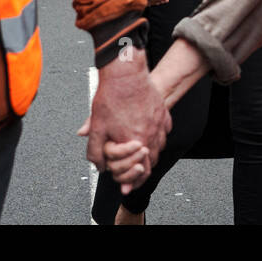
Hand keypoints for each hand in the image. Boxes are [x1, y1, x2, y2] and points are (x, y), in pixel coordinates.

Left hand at [77, 51, 171, 193]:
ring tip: (141, 154)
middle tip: (134, 170)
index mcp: (135, 142)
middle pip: (153, 161)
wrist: (125, 73)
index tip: (127, 187)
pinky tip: (151, 134)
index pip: (141, 171)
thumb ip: (95, 151)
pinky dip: (159, 136)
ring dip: (151, 153)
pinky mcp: (163, 111)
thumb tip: (99, 166)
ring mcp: (160, 122)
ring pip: (160, 146)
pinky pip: (165, 130)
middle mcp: (151, 134)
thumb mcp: (96, 127)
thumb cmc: (111, 97)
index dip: (133, 182)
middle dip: (143, 169)